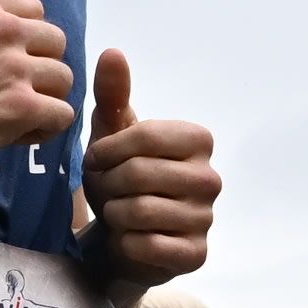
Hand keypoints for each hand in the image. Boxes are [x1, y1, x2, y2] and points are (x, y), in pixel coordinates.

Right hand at [0, 0, 78, 177]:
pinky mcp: (20, 106)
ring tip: (18, 112)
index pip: (35, 11)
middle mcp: (4, 28)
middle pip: (56, 42)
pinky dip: (46, 127)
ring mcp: (15, 67)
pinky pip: (62, 114)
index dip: (24, 38)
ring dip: (45, 97)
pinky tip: (20, 131)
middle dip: (40, 65)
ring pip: (63, 78)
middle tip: (13, 87)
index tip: (4, 59)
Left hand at [79, 52, 219, 284]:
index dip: (106, 152)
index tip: (96, 162)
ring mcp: (207, 218)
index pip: (144, 137)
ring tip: (116, 213)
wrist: (125, 238)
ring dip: (114, 214)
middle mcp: (211, 178)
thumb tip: (113, 52)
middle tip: (105, 192)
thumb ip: (112, 95)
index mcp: (198, 140)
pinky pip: (148, 245)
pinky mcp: (196, 255)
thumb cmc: (122, 180)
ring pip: (140, 211)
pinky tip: (129, 239)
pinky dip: (126, 243)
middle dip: (107, 186)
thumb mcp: (113, 135)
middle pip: (139, 174)